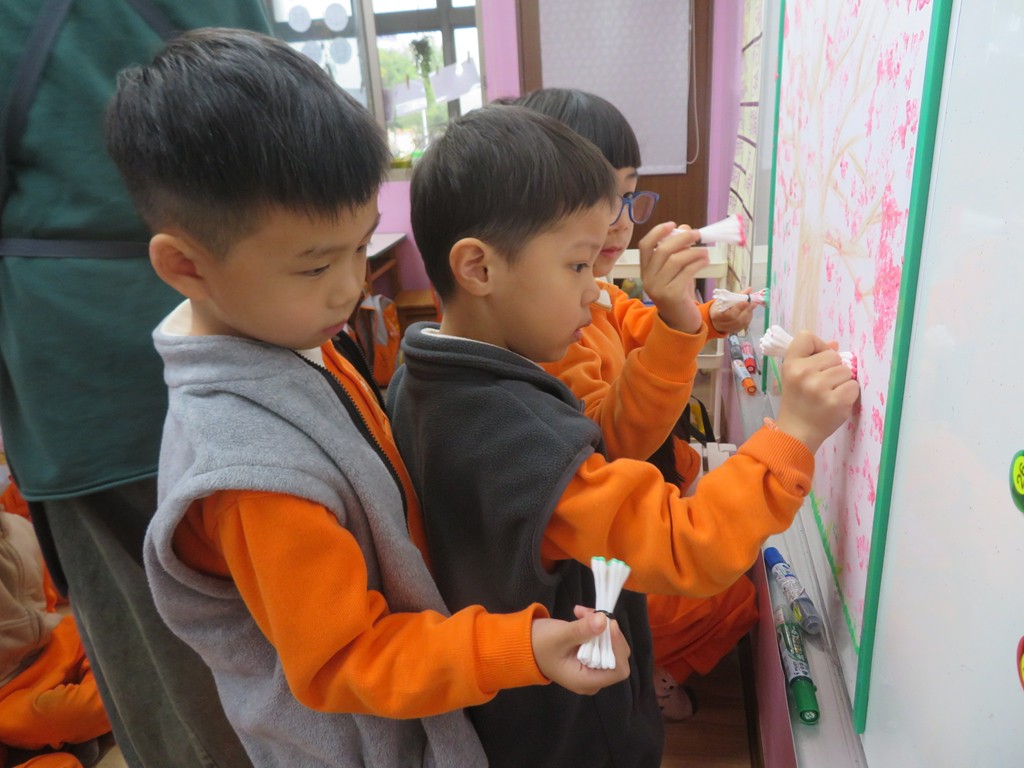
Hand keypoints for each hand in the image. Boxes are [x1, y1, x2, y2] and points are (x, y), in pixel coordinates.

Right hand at [530, 606, 630, 694]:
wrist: (524, 646)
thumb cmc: (539, 645)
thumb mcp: (559, 636)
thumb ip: (582, 630)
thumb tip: (605, 620)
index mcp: (586, 681)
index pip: (618, 670)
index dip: (618, 647)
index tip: (609, 625)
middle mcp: (593, 679)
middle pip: (618, 657)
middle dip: (608, 632)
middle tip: (592, 614)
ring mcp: (593, 669)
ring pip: (612, 646)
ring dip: (602, 626)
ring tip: (581, 612)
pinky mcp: (592, 658)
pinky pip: (604, 642)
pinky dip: (596, 626)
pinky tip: (580, 614)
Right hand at [638, 223, 707, 333]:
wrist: (680, 323)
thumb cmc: (679, 294)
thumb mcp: (676, 271)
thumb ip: (678, 250)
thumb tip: (685, 228)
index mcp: (645, 271)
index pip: (644, 246)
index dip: (657, 232)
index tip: (673, 224)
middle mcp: (648, 279)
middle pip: (662, 250)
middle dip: (681, 238)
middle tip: (697, 234)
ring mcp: (658, 288)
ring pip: (675, 260)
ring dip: (693, 251)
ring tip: (705, 251)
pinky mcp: (672, 295)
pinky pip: (686, 272)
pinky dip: (698, 263)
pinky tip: (705, 261)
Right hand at [710, 287, 756, 333]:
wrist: (715, 319)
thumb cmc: (719, 307)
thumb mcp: (725, 299)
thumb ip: (737, 294)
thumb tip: (750, 289)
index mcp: (716, 315)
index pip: (728, 314)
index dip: (738, 308)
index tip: (746, 301)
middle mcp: (722, 324)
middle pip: (737, 319)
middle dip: (747, 310)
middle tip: (754, 302)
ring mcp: (729, 329)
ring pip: (742, 323)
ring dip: (749, 313)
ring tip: (753, 305)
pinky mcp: (735, 330)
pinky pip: (744, 325)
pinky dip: (748, 317)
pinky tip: (750, 311)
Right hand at [773, 331, 860, 451]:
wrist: (796, 433)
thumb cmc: (797, 402)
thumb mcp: (794, 377)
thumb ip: (811, 358)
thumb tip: (834, 344)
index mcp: (791, 365)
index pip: (807, 337)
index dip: (817, 346)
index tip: (817, 360)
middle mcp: (803, 373)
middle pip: (833, 355)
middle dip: (832, 368)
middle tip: (821, 385)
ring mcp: (820, 388)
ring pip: (846, 371)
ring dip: (842, 382)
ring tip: (828, 394)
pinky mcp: (836, 401)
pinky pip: (854, 386)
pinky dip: (849, 394)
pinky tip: (836, 402)